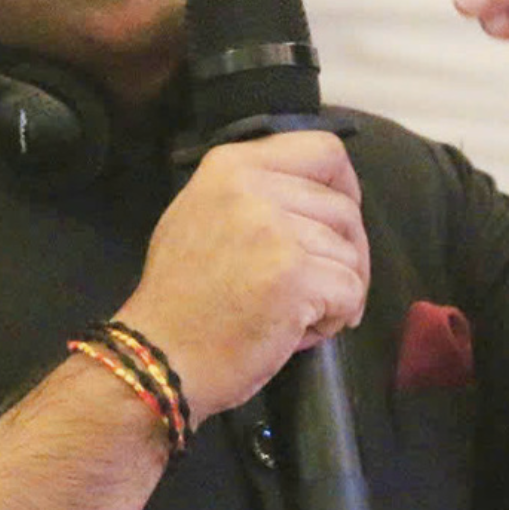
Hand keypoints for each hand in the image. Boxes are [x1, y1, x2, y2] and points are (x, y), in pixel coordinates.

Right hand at [115, 130, 368, 418]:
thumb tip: (316, 195)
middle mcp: (253, 187)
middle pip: (344, 209)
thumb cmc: (180, 297)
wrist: (158, 358)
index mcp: (231, 166)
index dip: (345, 189)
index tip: (336, 226)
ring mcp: (275, 230)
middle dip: (346, 254)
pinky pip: (350, 290)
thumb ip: (253, 194)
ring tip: (296, 315)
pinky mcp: (295, 275)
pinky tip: (301, 331)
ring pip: (350, 253)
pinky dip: (336, 317)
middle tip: (321, 289)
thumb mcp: (200, 215)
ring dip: (337, 291)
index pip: (324, 150)